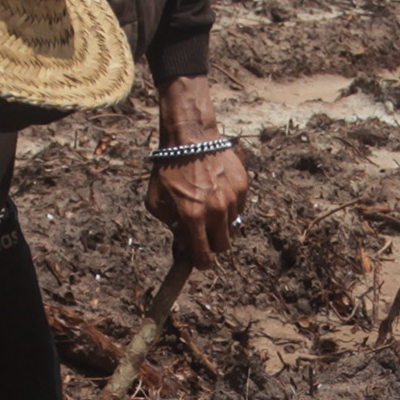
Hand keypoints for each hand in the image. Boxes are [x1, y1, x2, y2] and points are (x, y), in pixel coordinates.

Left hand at [145, 76, 247, 267]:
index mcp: (192, 217)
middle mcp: (215, 211)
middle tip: (203, 234)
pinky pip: (239, 209)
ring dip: (221, 225)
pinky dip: (229, 208)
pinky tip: (217, 194)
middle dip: (212, 244)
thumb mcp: (156, 202)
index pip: (203, 255)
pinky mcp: (242, 187)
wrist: (190, 137)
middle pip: (222, 246)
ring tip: (208, 208)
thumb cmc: (168, 170)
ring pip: (232, 228)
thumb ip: (170, 227)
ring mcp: (232, 199)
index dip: (201, 262)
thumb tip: (183, 244)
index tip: (200, 261)